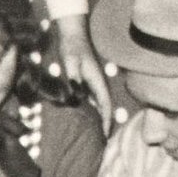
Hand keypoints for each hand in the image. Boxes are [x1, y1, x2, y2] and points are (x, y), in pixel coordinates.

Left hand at [50, 14, 113, 131]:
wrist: (72, 34)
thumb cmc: (72, 48)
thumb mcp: (71, 63)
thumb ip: (74, 79)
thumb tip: (77, 95)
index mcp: (96, 80)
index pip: (105, 104)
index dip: (106, 121)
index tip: (105, 136)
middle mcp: (98, 83)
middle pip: (105, 107)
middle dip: (106, 123)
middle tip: (102, 142)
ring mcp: (93, 82)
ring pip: (100, 104)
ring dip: (100, 118)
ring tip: (96, 134)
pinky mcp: (87, 81)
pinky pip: (93, 99)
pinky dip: (93, 110)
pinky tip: (87, 118)